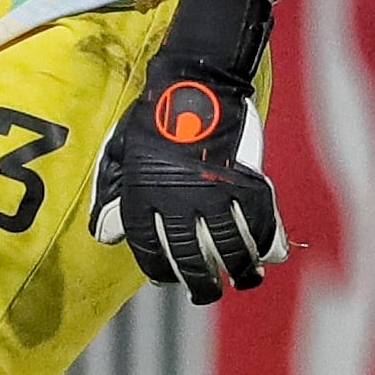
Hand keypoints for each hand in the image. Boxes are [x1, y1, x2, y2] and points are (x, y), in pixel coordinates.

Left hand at [90, 0, 289, 304]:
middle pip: (190, 259)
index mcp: (141, 197)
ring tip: (245, 280)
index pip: (149, 250)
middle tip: (207, 293)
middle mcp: (176, 203)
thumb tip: (106, 237)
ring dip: (239, 271)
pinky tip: (268, 255)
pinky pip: (258, 223)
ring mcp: (213, 194)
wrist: (195, 81)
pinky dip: (265, 242)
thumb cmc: (152, 116)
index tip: (168, 281)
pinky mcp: (244, 182)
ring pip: (228, 249)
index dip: (160, 271)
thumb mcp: (119, 153)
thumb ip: (111, 195)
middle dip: (201, 284)